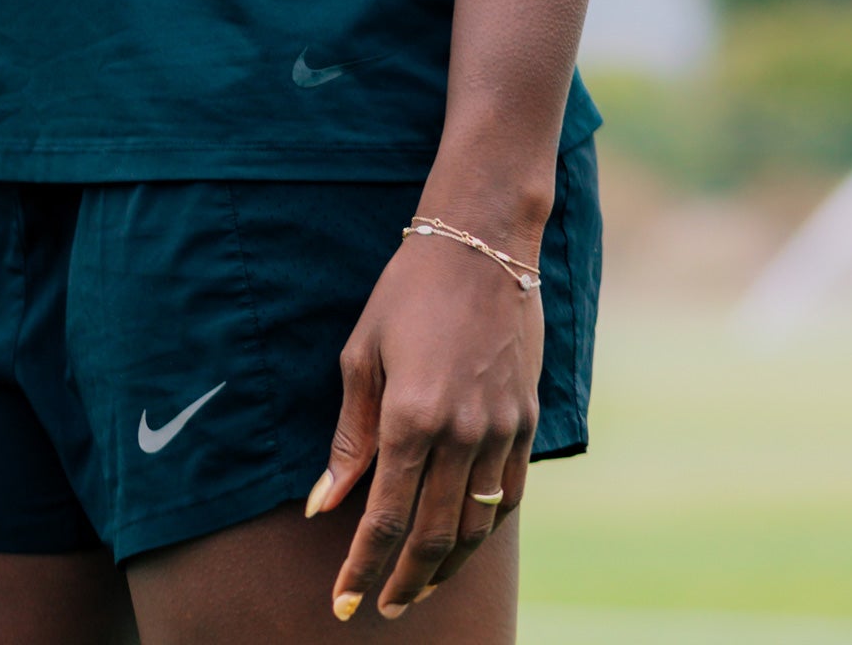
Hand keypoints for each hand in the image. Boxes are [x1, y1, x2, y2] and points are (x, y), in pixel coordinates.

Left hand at [308, 229, 541, 618]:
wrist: (481, 243)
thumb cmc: (407, 291)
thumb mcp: (362, 354)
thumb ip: (349, 436)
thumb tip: (324, 502)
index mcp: (411, 417)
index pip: (384, 519)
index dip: (362, 568)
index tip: (343, 602)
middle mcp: (462, 434)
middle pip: (434, 537)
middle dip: (404, 581)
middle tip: (381, 608)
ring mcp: (501, 430)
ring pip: (476, 526)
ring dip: (447, 567)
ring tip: (418, 588)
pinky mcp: (527, 422)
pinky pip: (509, 495)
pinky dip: (485, 527)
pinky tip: (465, 542)